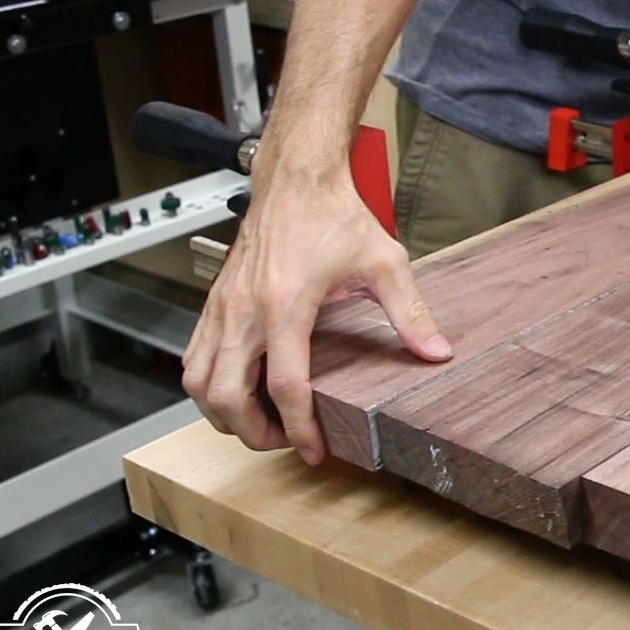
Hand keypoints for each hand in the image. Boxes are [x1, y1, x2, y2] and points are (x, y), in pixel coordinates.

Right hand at [181, 173, 451, 463]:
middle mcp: (244, 310)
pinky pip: (193, 359)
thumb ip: (409, 312)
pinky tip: (240, 391)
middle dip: (253, 433)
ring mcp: (222, 307)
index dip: (298, 427)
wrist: (295, 180)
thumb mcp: (384, 262)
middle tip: (286, 441)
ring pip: (198, 383)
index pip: (284, 385)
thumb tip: (436, 351)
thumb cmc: (333, 214)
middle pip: (227, 397)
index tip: (314, 449)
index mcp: (285, 303)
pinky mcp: (213, 303)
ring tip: (262, 423)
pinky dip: (209, 386)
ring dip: (224, 414)